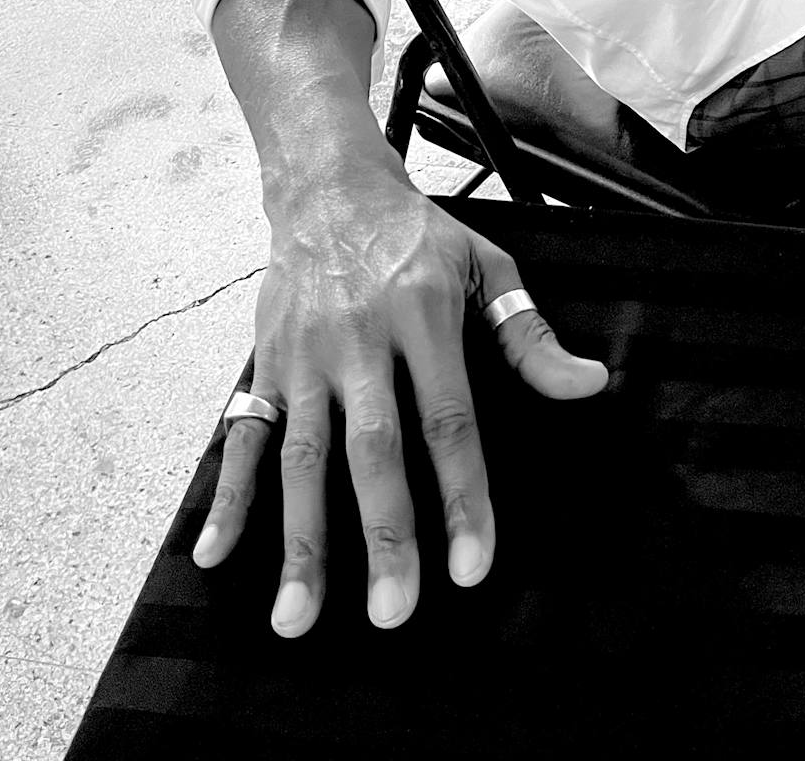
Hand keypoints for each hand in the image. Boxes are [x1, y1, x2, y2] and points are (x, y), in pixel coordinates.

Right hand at [192, 167, 607, 636]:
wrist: (329, 187)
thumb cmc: (420, 236)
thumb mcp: (487, 264)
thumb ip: (529, 335)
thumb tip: (590, 385)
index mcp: (423, 314)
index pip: (448, 419)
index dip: (463, 495)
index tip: (473, 569)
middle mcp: (359, 339)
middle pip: (372, 449)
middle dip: (383, 535)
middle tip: (394, 614)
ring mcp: (303, 357)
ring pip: (302, 457)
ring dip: (299, 539)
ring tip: (298, 618)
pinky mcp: (263, 365)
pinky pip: (241, 436)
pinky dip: (225, 496)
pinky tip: (213, 555)